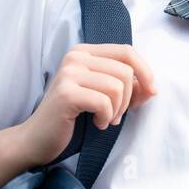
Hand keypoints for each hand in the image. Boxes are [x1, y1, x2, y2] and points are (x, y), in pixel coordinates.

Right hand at [17, 43, 156, 167]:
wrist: (37, 138)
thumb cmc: (72, 116)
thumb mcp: (102, 94)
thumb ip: (126, 87)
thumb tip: (151, 88)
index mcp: (84, 51)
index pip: (126, 51)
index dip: (145, 71)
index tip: (150, 92)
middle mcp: (75, 56)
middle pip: (125, 70)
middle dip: (129, 98)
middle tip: (116, 115)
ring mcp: (69, 73)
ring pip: (117, 86)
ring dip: (117, 110)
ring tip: (105, 119)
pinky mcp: (67, 93)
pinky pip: (104, 102)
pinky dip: (106, 117)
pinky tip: (97, 124)